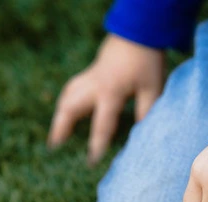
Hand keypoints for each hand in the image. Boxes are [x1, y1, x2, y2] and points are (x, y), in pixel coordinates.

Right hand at [48, 34, 165, 164]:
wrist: (138, 34)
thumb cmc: (146, 63)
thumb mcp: (152, 89)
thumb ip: (146, 112)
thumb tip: (140, 138)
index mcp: (112, 91)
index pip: (102, 123)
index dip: (97, 143)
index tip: (91, 161)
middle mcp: (94, 86)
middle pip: (71, 108)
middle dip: (62, 128)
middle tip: (54, 148)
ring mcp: (88, 79)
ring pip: (66, 98)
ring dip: (59, 118)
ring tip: (54, 139)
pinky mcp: (87, 75)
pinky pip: (70, 91)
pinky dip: (64, 106)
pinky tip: (63, 118)